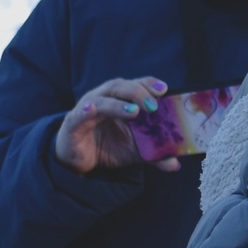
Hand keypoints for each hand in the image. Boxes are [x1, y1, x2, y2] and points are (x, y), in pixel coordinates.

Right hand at [52, 78, 174, 175]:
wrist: (79, 160)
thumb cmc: (108, 146)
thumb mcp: (135, 150)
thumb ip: (155, 154)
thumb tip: (174, 164)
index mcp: (121, 99)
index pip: (136, 84)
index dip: (149, 84)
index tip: (164, 89)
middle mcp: (104, 99)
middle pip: (120, 86)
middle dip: (138, 92)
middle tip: (153, 106)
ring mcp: (87, 109)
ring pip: (102, 99)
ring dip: (118, 104)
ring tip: (135, 111)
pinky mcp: (73, 124)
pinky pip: (78, 115)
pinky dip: (85, 111)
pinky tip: (91, 110)